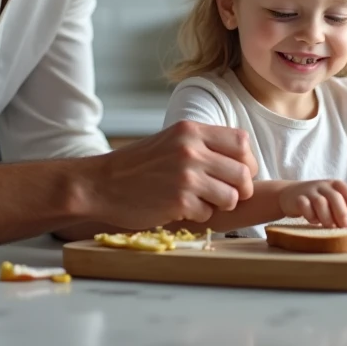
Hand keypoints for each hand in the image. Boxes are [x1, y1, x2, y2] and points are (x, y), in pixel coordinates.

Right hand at [91, 121, 257, 229]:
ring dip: (219, 205)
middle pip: (243, 173)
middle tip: (224, 195)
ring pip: (231, 197)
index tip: (237, 173)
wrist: (101, 183)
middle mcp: (191, 149)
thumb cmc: (138, 165)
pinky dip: (197, 216)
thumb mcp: (172, 140)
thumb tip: (243, 161)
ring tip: (199, 201)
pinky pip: (208, 214)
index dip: (246, 162)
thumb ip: (203, 145)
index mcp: (191, 130)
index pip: (242, 142)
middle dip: (240, 190)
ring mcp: (186, 176)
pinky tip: (179, 208)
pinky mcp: (179, 201)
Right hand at [279, 180, 346, 227]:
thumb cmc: (317, 201)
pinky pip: (305, 206)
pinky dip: (310, 216)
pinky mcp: (297, 198)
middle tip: (345, 229)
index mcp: (336, 185)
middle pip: (336, 198)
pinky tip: (313, 221)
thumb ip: (343, 209)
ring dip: (327, 217)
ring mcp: (310, 190)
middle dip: (343, 215)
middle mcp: (324, 185)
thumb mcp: (332, 201)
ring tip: (329, 227)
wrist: (290, 194)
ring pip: (321, 202)